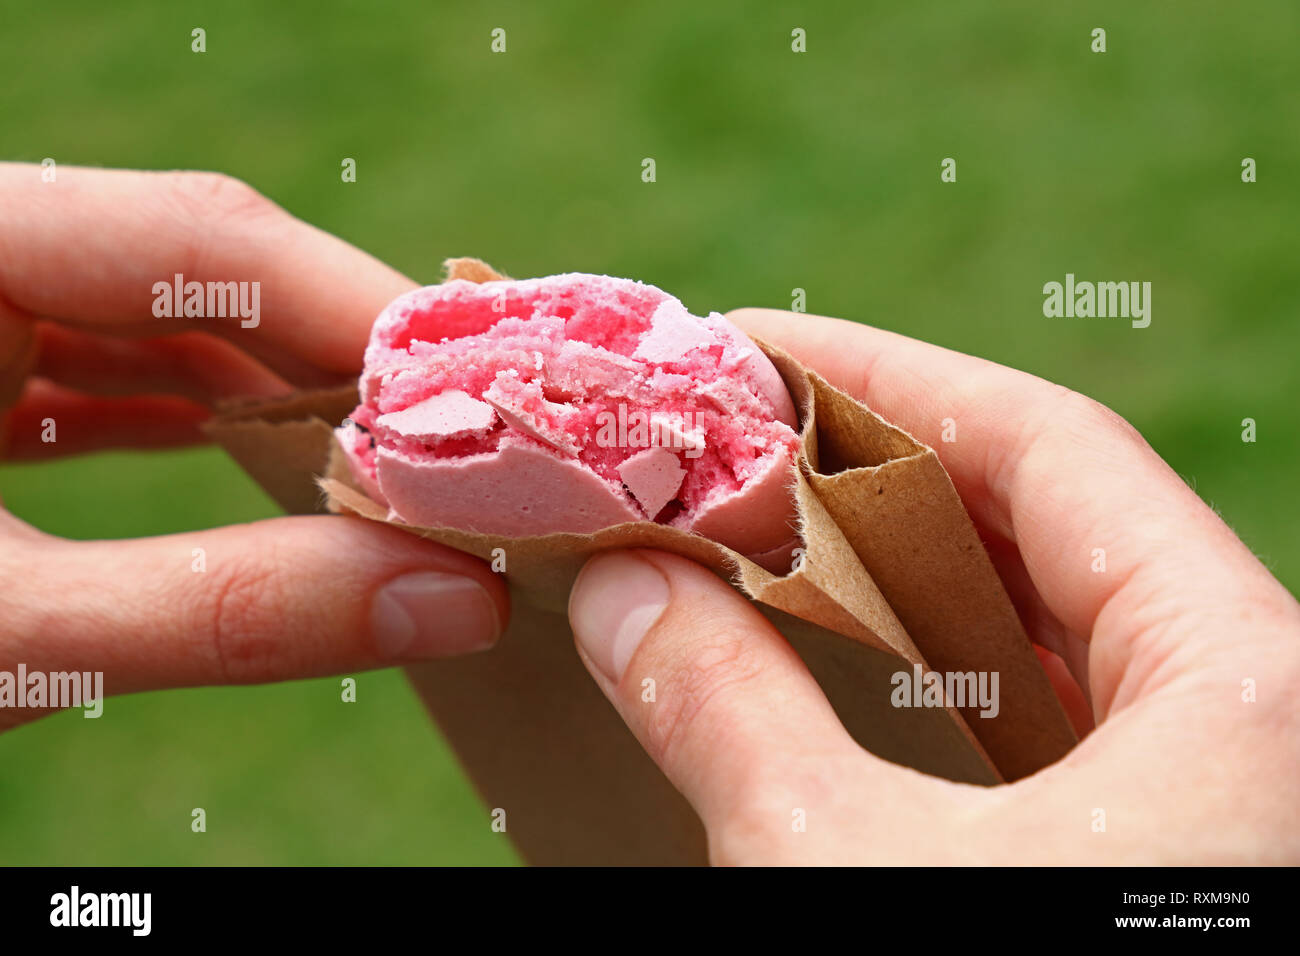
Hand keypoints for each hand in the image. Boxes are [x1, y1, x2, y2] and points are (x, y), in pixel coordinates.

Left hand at [0, 164, 507, 728]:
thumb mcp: (4, 636)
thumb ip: (220, 611)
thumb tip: (460, 601)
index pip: (202, 240)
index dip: (360, 311)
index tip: (488, 395)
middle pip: (199, 265)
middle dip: (339, 351)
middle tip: (468, 432)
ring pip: (160, 310)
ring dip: (281, 385)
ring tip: (396, 453)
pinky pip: (105, 357)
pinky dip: (199, 409)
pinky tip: (268, 454)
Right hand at [567, 308, 1299, 863]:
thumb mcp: (848, 872)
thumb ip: (728, 712)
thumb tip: (616, 591)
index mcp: (1245, 677)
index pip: (1044, 447)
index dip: (879, 378)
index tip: (745, 346)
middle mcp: (1250, 712)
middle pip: (1036, 524)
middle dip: (864, 468)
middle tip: (720, 430)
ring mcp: (1204, 788)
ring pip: (1032, 630)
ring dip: (880, 574)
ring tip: (746, 526)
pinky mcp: (1147, 851)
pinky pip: (1029, 724)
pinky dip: (914, 679)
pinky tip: (819, 664)